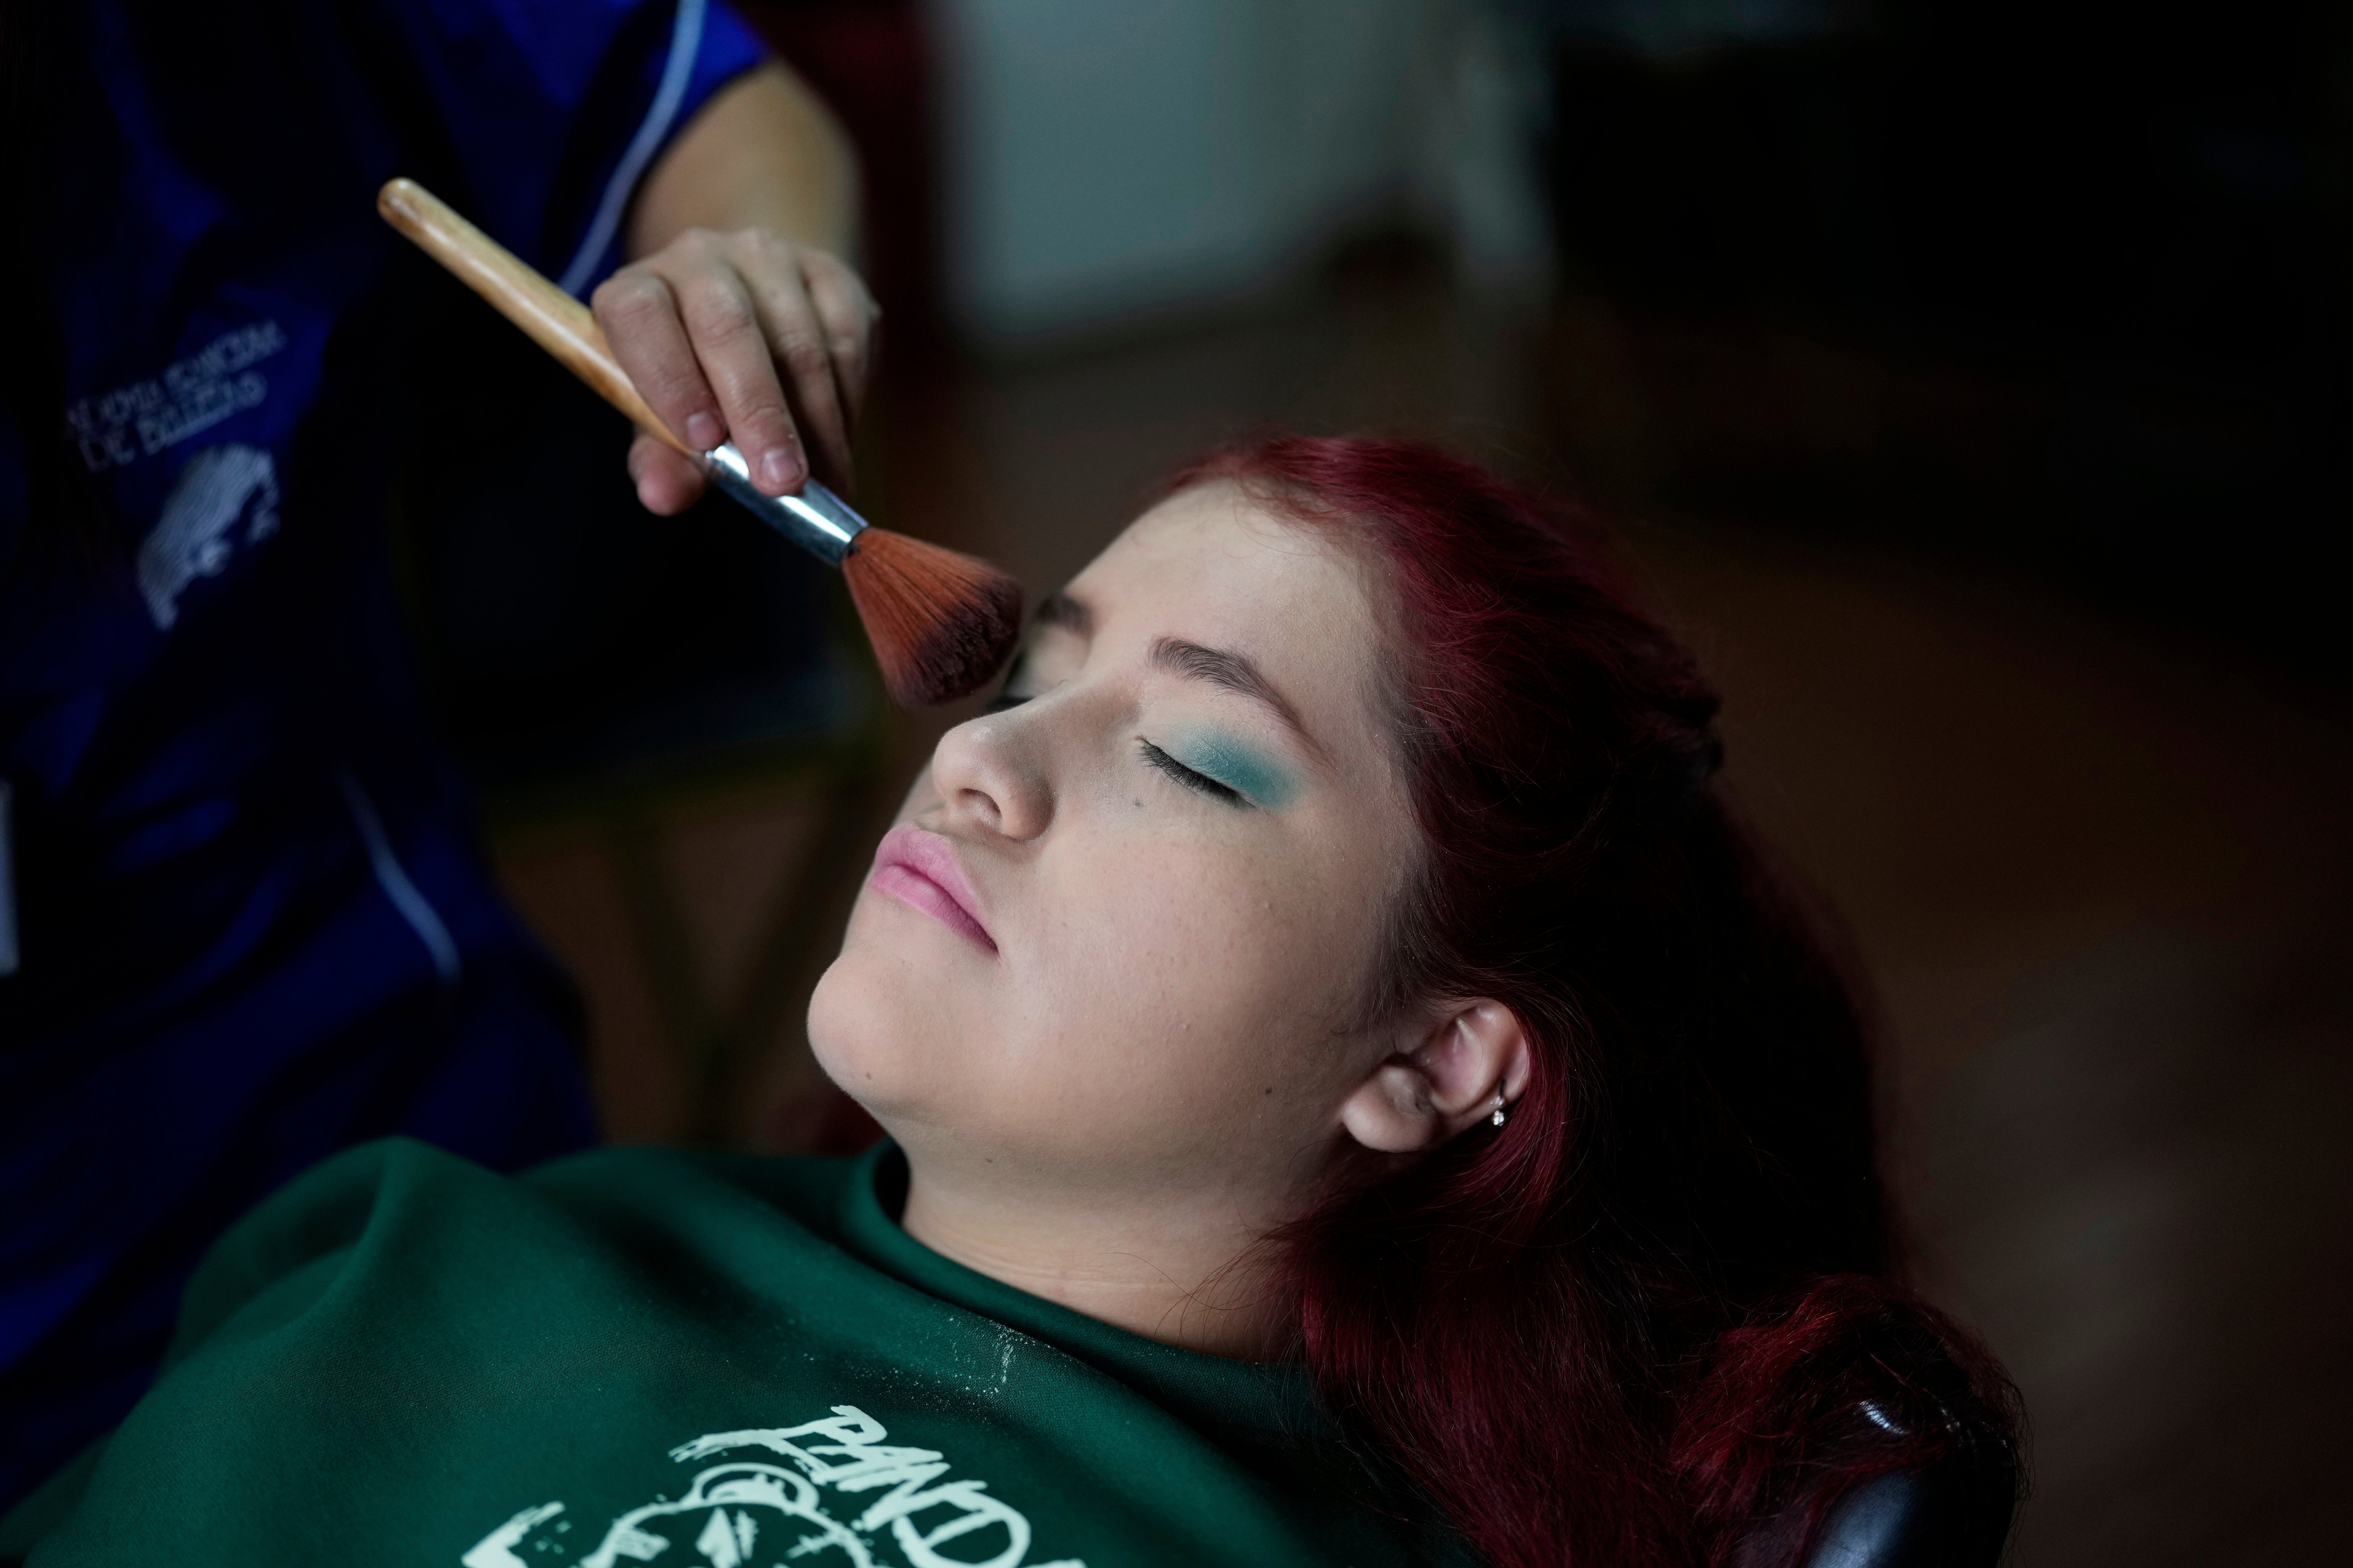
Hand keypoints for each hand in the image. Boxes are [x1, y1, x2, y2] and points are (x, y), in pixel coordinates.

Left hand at [592, 228, 878, 513]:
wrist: (749, 308)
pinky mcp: (828, 271)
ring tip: (822, 482)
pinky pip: (846, 339)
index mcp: (638, 288)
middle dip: (759, 414)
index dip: (670, 378)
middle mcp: (698, 258)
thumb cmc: (692, 374)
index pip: (640, 316)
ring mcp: (768, 258)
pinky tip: (840, 443)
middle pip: (728, 328)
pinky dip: (847, 401)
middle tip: (781, 481)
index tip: (704, 442)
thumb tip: (662, 497)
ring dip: (815, 424)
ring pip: (799, 341)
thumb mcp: (662, 417)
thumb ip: (659, 456)